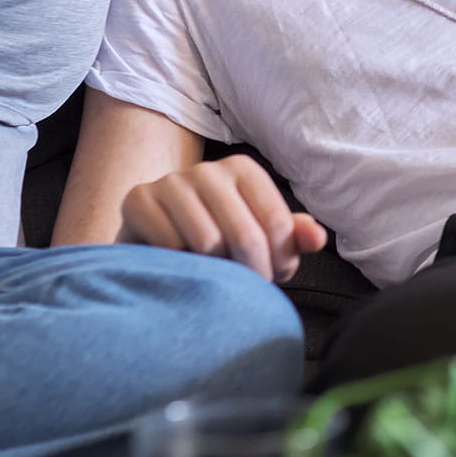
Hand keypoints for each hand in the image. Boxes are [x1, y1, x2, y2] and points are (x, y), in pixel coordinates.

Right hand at [119, 155, 328, 280]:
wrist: (153, 245)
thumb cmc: (217, 242)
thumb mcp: (259, 237)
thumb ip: (292, 237)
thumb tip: (317, 238)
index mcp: (243, 169)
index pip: (277, 223)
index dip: (280, 260)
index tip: (273, 276)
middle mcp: (207, 169)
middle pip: (246, 234)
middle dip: (251, 272)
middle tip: (244, 287)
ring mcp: (170, 182)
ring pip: (209, 242)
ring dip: (215, 270)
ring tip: (212, 272)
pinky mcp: (137, 200)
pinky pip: (171, 245)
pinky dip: (180, 264)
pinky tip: (180, 264)